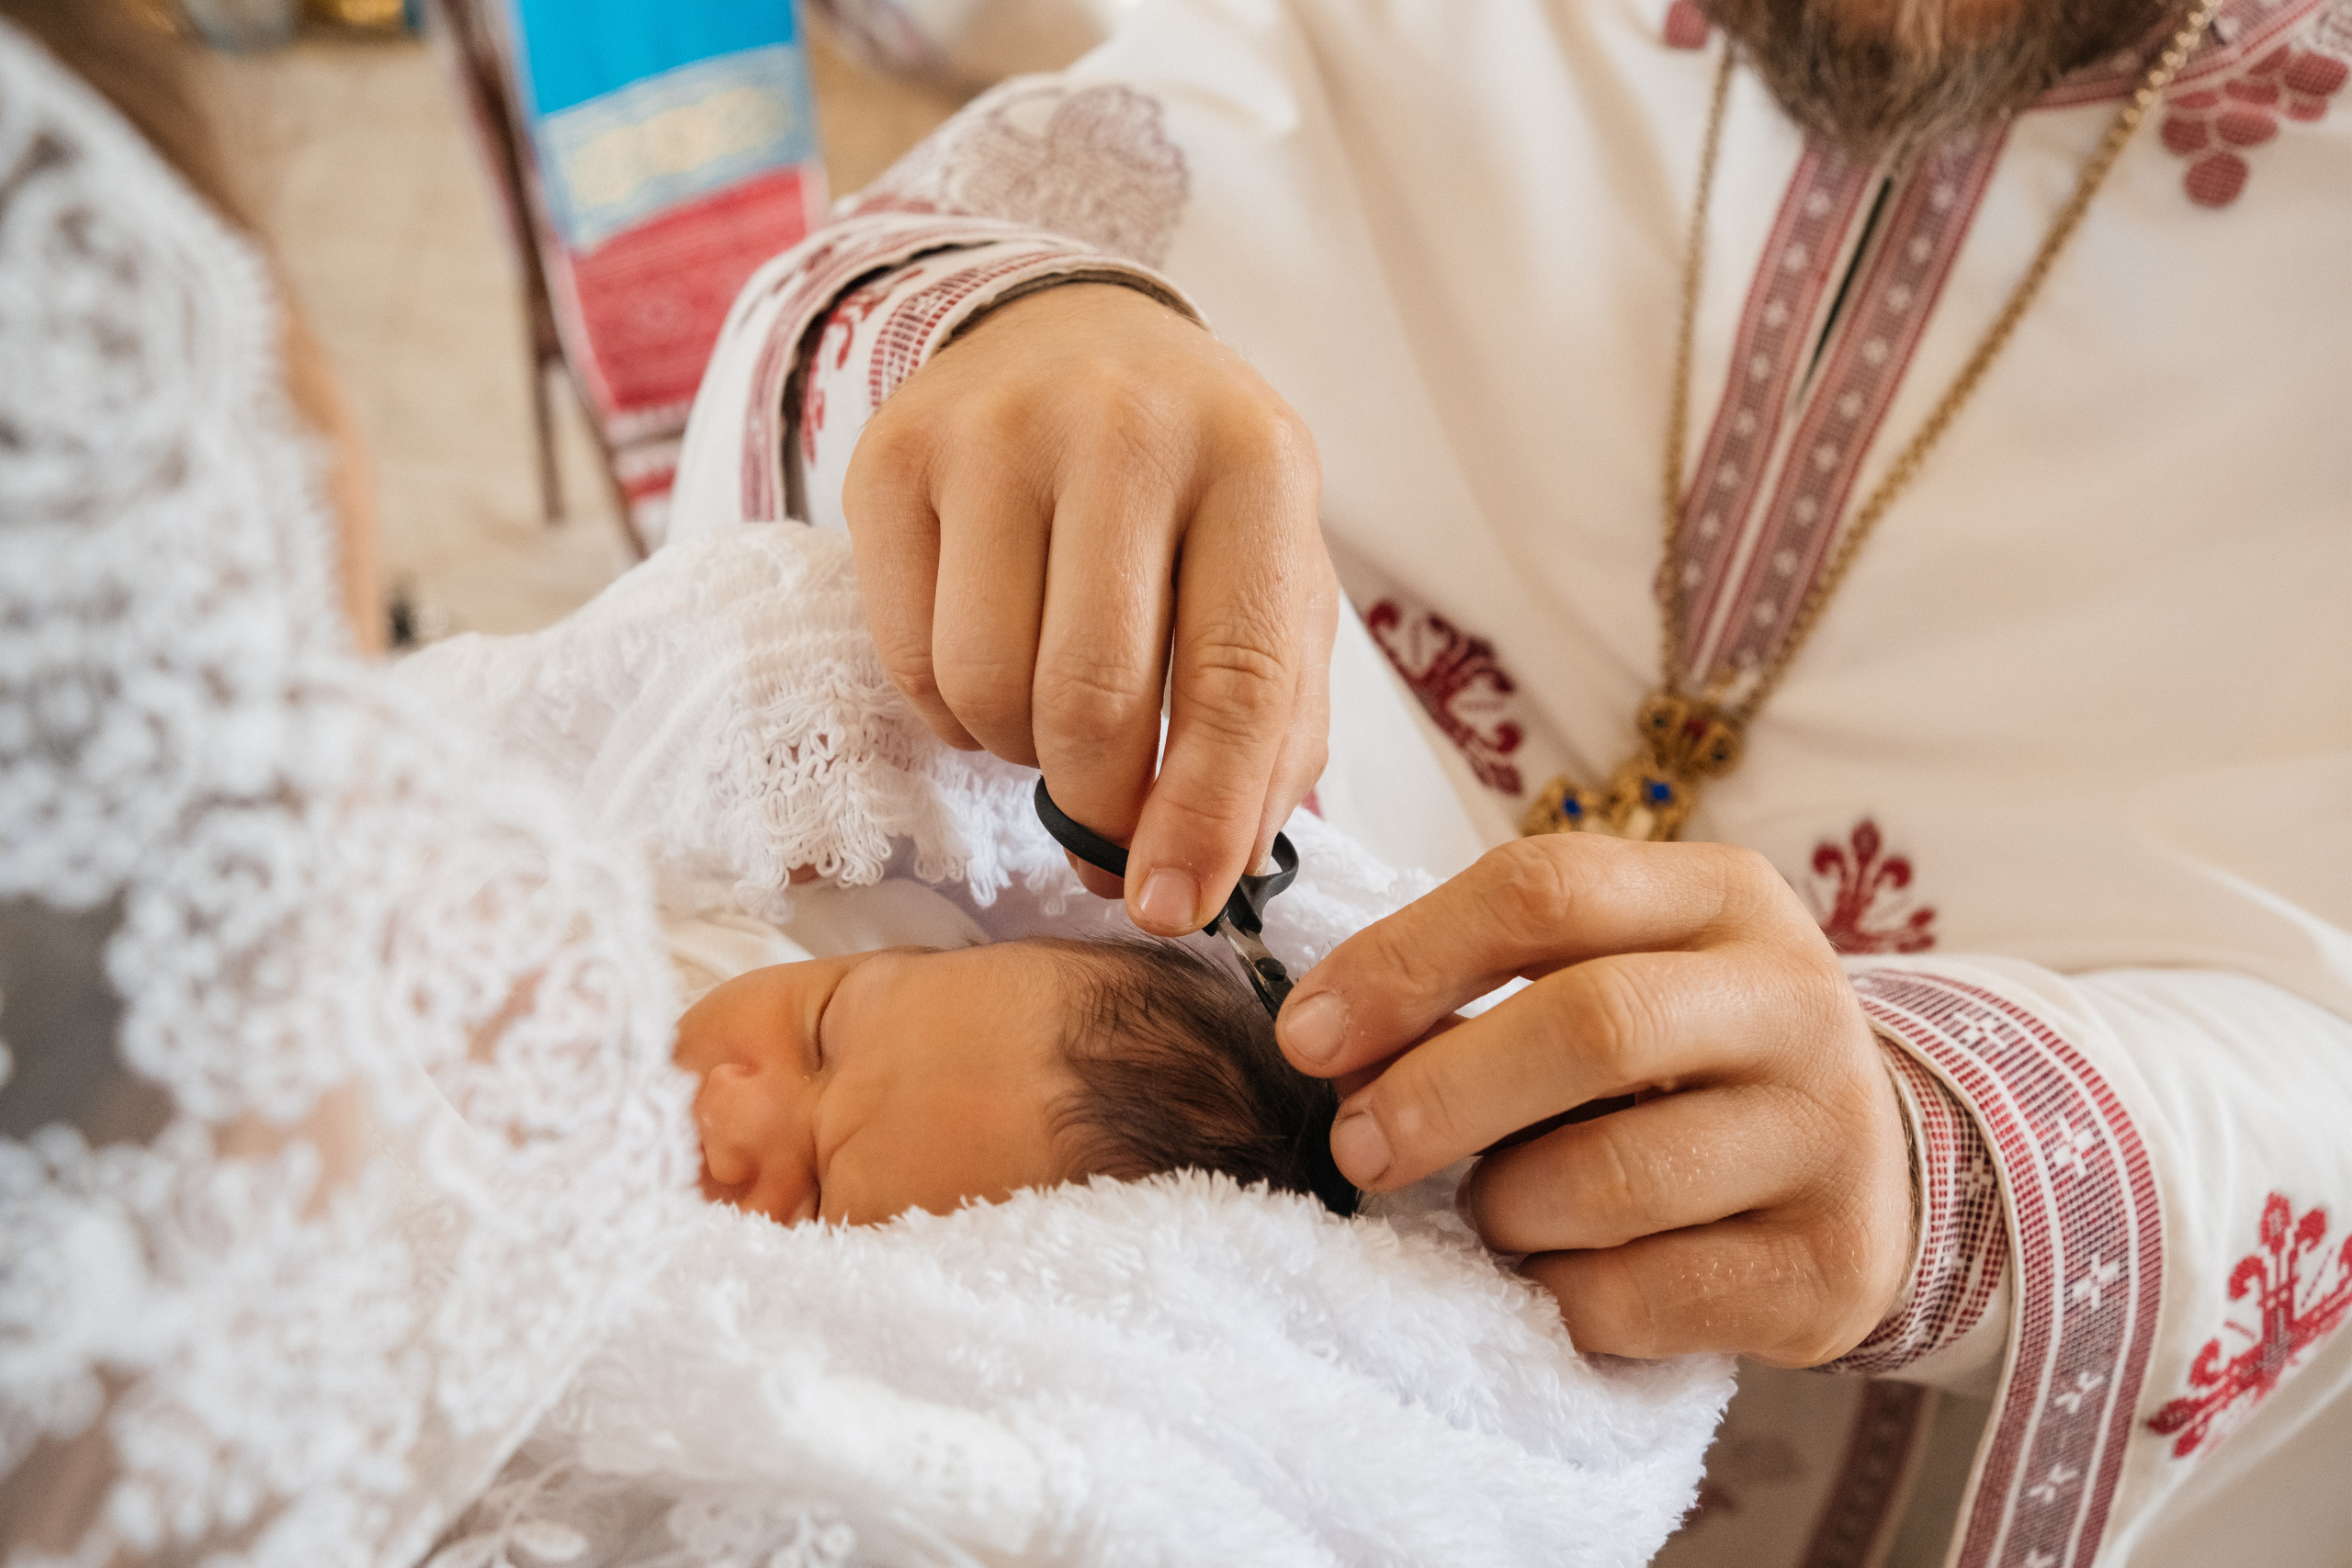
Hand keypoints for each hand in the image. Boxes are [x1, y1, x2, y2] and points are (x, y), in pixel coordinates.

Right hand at [844, 283, 1337, 932]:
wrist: (1072, 339)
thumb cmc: (1191, 500)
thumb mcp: (1272, 589)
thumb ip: (1267, 736)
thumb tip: (1197, 883)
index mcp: (1256, 466)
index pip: (1237, 677)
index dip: (1204, 816)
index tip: (1170, 906)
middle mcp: (1125, 430)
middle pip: (1092, 698)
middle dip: (1098, 806)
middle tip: (1105, 830)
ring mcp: (995, 432)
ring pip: (987, 686)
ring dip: (1018, 755)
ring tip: (1052, 718)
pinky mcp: (892, 456)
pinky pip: (907, 658)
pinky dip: (951, 714)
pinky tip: (991, 670)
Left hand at [1274, 834, 1913, 1365]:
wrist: (1867, 1173)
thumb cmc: (1684, 1059)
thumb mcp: (1611, 972)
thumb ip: (1486, 984)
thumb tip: (1331, 1045)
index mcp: (1721, 895)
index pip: (1543, 889)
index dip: (1404, 960)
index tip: (1307, 1036)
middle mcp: (1793, 999)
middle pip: (1592, 1025)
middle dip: (1440, 1093)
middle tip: (1356, 1147)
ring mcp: (1827, 1136)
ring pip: (1614, 1177)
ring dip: (1504, 1205)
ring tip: (1490, 1209)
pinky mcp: (1828, 1269)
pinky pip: (1642, 1297)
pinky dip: (1561, 1294)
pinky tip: (1554, 1274)